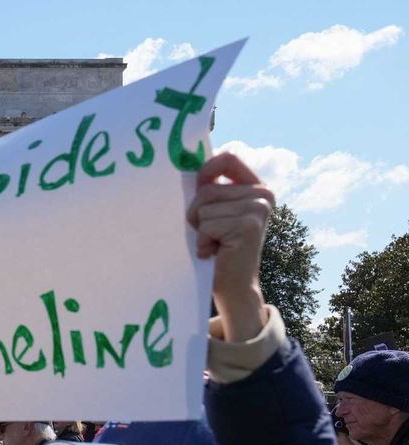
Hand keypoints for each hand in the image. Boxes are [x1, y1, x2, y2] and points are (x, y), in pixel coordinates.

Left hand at [187, 152, 273, 341]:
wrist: (233, 286)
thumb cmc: (216, 247)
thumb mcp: (214, 212)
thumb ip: (208, 189)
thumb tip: (181, 160)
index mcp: (256, 187)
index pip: (228, 158)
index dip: (206, 170)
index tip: (196, 188)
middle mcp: (263, 195)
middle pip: (207, 190)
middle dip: (196, 214)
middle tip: (208, 234)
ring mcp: (258, 209)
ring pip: (204, 208)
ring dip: (199, 230)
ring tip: (214, 243)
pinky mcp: (248, 226)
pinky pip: (206, 225)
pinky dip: (203, 242)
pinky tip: (215, 253)